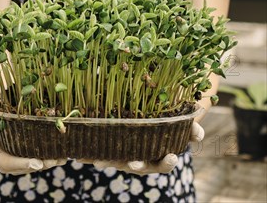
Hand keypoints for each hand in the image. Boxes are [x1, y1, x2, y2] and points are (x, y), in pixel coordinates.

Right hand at [0, 93, 67, 174]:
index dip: (22, 164)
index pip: (7, 163)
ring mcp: (15, 157)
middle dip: (40, 165)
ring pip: (32, 165)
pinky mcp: (24, 152)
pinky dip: (49, 156)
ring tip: (61, 158)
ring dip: (47, 163)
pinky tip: (62, 154)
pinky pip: (37, 157)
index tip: (37, 162)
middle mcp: (4, 159)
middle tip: (55, 160)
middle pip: (23, 167)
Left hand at [78, 121, 204, 175]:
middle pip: (140, 166)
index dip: (167, 162)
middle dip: (138, 165)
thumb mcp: (180, 121)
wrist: (150, 113)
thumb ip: (190, 128)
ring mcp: (126, 155)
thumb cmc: (168, 120)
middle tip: (135, 163)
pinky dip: (91, 154)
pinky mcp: (112, 148)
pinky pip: (101, 152)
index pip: (165, 163)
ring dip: (109, 161)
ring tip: (100, 162)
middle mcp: (143, 159)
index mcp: (160, 154)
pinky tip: (81, 153)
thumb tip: (198, 134)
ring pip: (118, 161)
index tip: (171, 157)